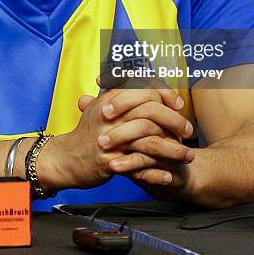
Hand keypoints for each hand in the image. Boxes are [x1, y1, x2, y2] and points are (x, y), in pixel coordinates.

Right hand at [37, 85, 192, 191]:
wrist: (65, 158)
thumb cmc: (87, 133)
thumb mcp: (100, 106)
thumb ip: (119, 92)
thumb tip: (141, 79)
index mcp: (109, 99)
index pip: (144, 90)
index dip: (165, 95)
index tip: (177, 104)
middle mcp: (110, 116)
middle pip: (151, 112)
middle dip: (175, 121)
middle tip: (188, 130)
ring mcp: (110, 139)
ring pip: (150, 140)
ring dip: (173, 149)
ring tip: (188, 155)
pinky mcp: (109, 162)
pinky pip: (140, 166)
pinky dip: (157, 172)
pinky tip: (169, 175)